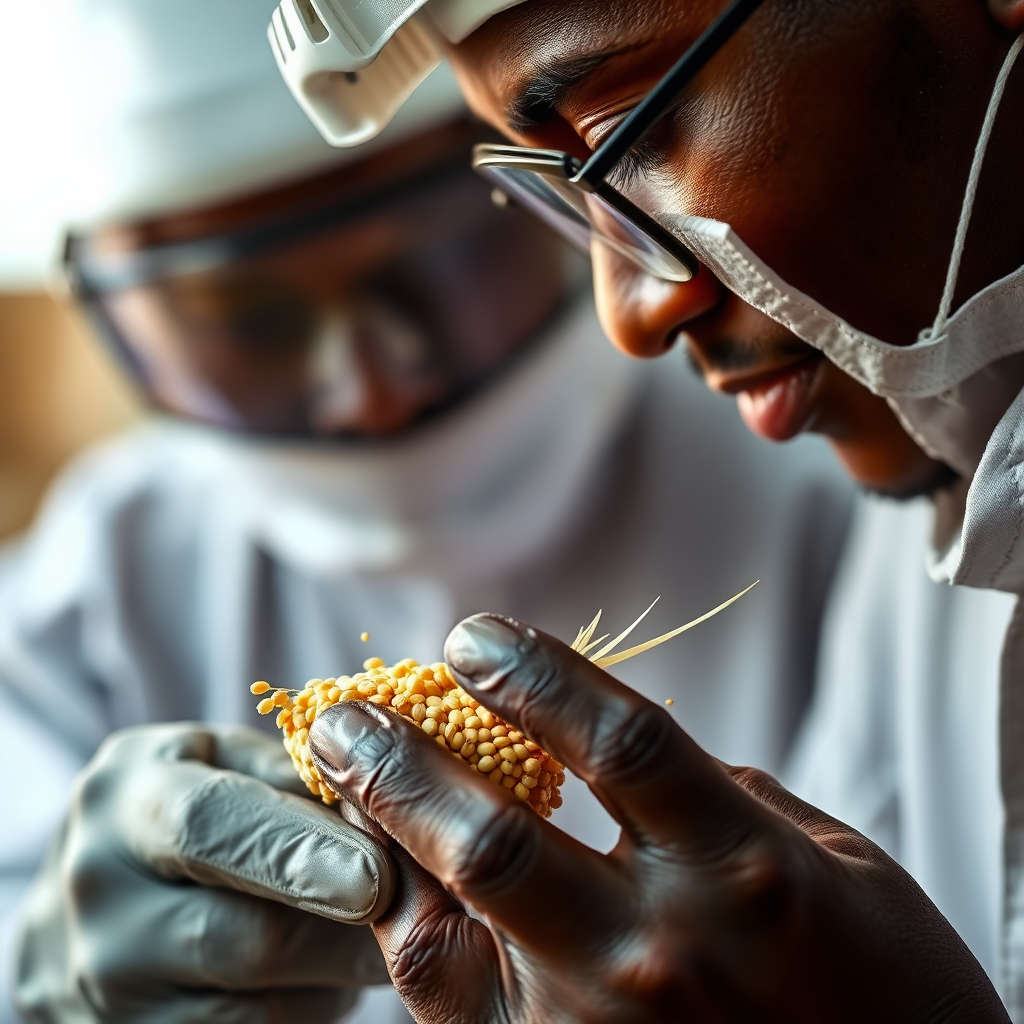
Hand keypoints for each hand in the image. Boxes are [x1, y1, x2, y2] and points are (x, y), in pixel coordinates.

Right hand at [15, 722, 392, 1022]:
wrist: (101, 893)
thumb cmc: (190, 801)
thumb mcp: (226, 758)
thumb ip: (297, 770)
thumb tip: (386, 787)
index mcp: (125, 796)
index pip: (213, 827)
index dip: (301, 853)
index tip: (379, 876)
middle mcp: (96, 895)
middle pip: (244, 937)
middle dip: (347, 930)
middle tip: (422, 914)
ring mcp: (99, 987)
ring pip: (259, 1004)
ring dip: (337, 973)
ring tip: (375, 931)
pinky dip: (309, 1005)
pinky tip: (324, 972)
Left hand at [309, 614, 1007, 1023]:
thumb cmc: (884, 981)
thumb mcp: (832, 858)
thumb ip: (717, 796)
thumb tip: (613, 750)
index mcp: (745, 869)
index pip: (618, 742)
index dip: (535, 674)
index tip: (470, 634)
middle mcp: (661, 955)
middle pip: (498, 838)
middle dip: (406, 760)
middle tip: (349, 705)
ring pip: (447, 926)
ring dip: (382, 832)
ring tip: (336, 767)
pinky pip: (448, 995)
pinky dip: (403, 915)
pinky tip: (381, 859)